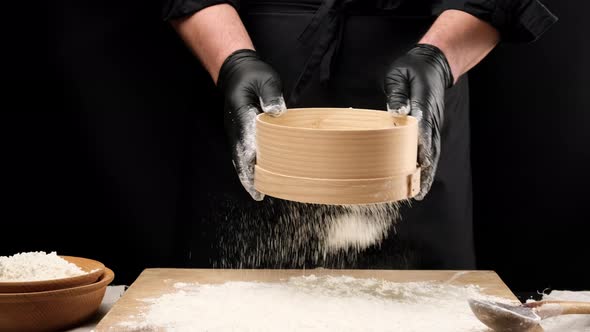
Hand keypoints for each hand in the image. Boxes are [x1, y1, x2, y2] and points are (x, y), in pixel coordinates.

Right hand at [217, 49, 286, 200]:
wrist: (235, 71)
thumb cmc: (252, 75)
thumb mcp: (266, 79)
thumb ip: (271, 95)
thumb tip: (276, 112)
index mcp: (242, 113)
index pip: (247, 138)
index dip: (252, 156)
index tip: (257, 171)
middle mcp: (235, 126)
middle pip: (240, 155)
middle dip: (248, 175)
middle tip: (257, 194)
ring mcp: (235, 131)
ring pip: (239, 158)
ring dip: (247, 176)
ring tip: (257, 193)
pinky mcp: (238, 133)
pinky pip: (241, 154)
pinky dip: (247, 168)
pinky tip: (255, 179)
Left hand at [384, 44, 453, 199]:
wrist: (434, 64)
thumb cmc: (412, 69)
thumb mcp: (399, 75)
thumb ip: (397, 93)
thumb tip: (396, 113)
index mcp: (425, 102)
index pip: (423, 127)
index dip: (422, 145)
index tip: (420, 161)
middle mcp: (432, 116)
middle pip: (431, 146)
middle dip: (426, 169)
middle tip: (418, 189)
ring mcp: (434, 123)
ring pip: (433, 151)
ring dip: (427, 171)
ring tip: (419, 192)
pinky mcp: (431, 127)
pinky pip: (430, 148)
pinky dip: (426, 164)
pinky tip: (420, 179)